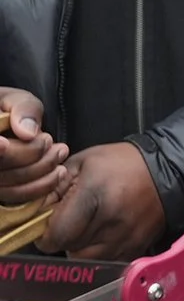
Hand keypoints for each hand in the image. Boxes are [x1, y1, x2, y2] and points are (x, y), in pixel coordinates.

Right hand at [0, 89, 64, 205]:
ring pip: (8, 188)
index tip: (17, 141)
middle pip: (0, 171)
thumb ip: (22, 109)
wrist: (8, 123)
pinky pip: (18, 200)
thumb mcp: (15, 100)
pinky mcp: (2, 191)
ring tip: (60, 152)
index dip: (2, 152)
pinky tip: (58, 172)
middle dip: (31, 155)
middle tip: (50, 139)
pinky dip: (41, 188)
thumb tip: (28, 133)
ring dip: (41, 172)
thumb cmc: (10, 109)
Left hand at [42, 143, 165, 259]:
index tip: (47, 226)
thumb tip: (37, 210)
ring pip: (87, 259)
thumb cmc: (124, 164)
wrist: (169, 172)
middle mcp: (110, 220)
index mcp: (93, 195)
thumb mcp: (83, 162)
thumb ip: (54, 185)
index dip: (45, 234)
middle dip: (63, 239)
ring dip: (80, 248)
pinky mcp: (137, 247)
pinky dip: (100, 252)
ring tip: (86, 230)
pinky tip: (103, 235)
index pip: (56, 234)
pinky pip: (107, 261)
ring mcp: (126, 237)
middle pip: (69, 248)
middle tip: (68, 223)